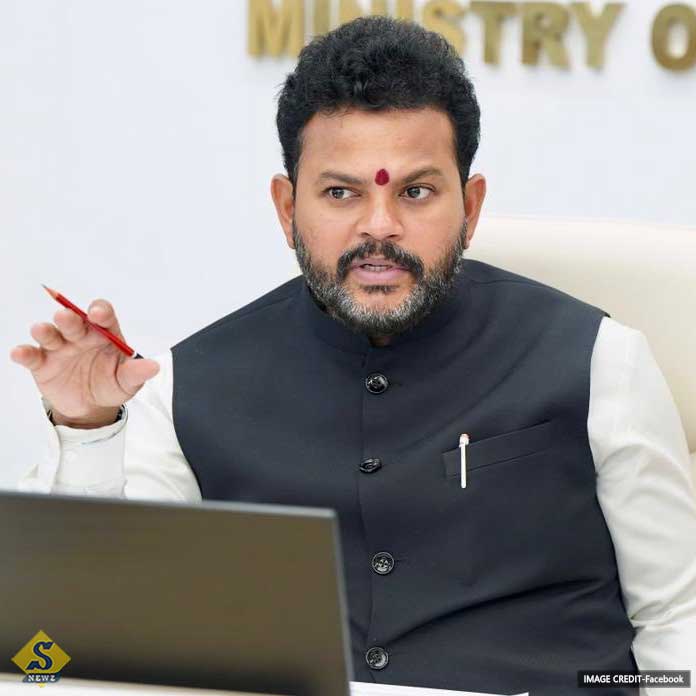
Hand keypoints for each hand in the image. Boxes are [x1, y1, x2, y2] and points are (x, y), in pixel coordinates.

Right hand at [10, 299, 159, 427]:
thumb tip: (154, 367)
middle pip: (74, 322)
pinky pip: (32, 356)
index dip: (100, 312)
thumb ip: (137, 373)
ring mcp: (60, 348)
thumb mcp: (127, 382)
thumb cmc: (111, 384)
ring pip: (50, 334)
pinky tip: (21, 353)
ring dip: (45, 331)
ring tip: (42, 330)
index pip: (103, 316)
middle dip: (70, 319)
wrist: (92, 407)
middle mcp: (81, 336)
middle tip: (65, 317)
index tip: (98, 314)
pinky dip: (25, 353)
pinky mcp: (42, 364)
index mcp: (105, 334)